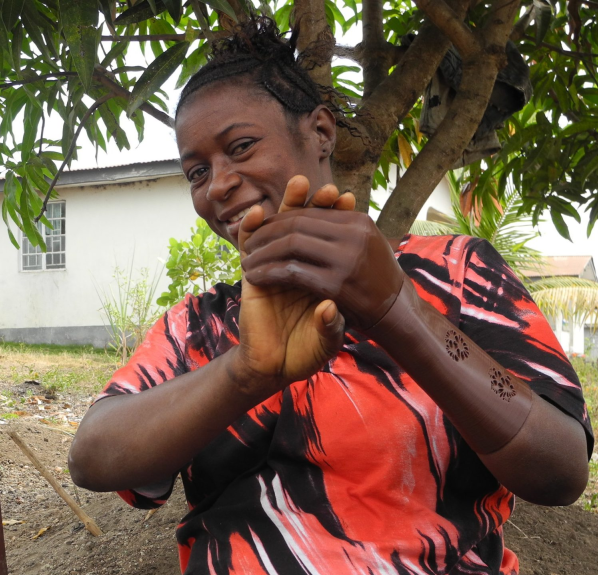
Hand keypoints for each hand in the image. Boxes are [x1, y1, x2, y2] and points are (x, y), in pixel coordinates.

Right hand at [229, 177, 348, 394]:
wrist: (277, 367)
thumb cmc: (307, 351)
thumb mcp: (327, 341)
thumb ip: (330, 326)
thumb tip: (328, 307)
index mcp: (321, 275)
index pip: (328, 238)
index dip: (335, 217)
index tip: (348, 199)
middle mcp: (300, 265)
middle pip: (306, 224)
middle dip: (315, 204)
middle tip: (329, 189)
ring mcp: (275, 266)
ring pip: (280, 228)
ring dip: (288, 204)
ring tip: (301, 185)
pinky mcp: (252, 275)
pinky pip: (248, 246)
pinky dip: (251, 228)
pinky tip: (259, 213)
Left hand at [241, 188, 407, 329]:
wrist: (396, 315)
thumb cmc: (375, 281)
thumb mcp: (362, 246)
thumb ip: (339, 230)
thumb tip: (315, 204)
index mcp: (358, 222)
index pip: (310, 212)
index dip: (281, 218)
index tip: (262, 228)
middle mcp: (354, 235)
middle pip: (297, 223)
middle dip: (268, 232)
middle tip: (250, 243)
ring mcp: (346, 259)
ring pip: (291, 243)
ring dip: (264, 251)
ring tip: (247, 260)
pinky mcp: (336, 285)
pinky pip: (291, 271)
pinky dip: (269, 272)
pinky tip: (255, 277)